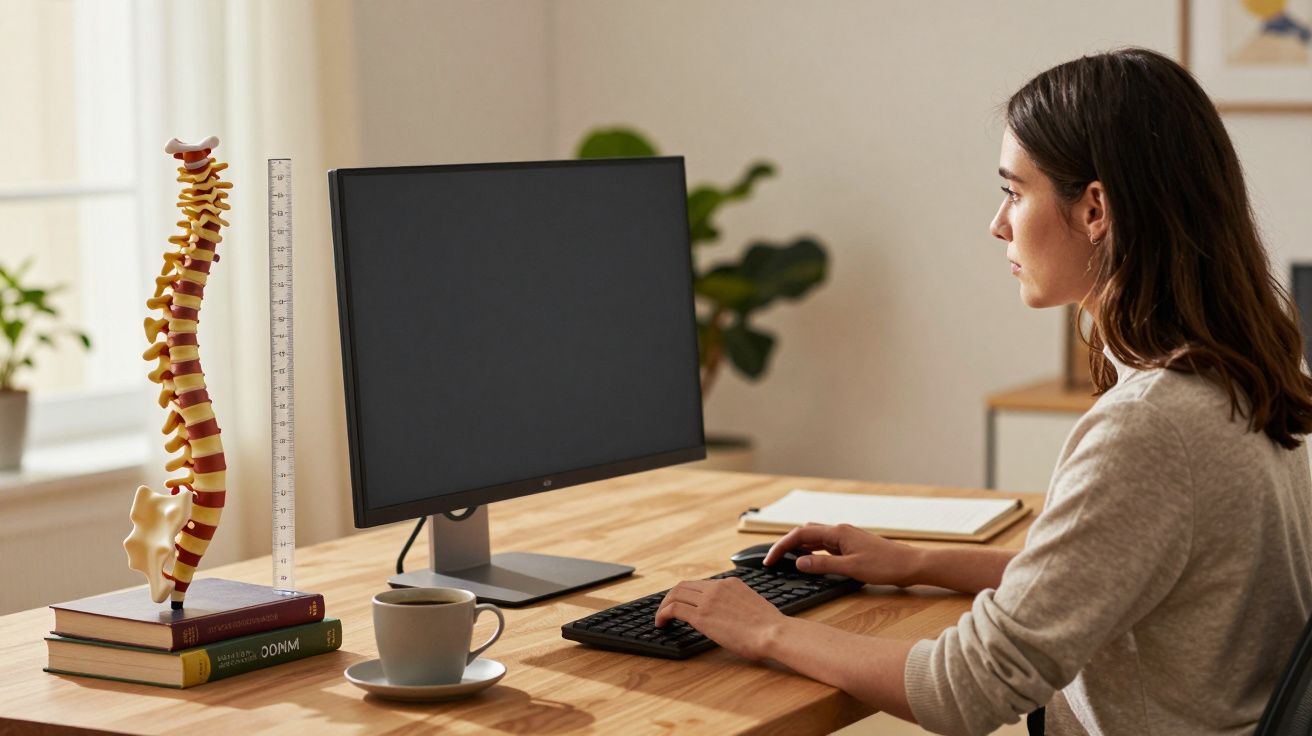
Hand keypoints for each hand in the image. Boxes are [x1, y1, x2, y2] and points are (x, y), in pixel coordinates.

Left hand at [654, 577, 786, 660]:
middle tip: (666, 610)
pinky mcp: (701, 615)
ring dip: (664, 606)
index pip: (701, 584)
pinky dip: (662, 614)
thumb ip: (738, 605)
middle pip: (684, 586)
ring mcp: (708, 599)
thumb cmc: (769, 627)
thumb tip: (731, 616)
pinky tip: (661, 623)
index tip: (682, 603)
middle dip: (671, 597)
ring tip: (660, 618)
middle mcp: (717, 587)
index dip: (687, 594)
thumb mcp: (752, 606)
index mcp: (731, 583)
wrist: (773, 632)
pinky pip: (673, 609)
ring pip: (675, 594)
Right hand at [764, 523, 922, 585]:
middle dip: (786, 544)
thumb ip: (823, 565)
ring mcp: (845, 538)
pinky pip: (824, 546)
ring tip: (785, 561)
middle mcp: (839, 531)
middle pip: (804, 532)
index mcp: (838, 533)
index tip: (769, 560)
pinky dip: (812, 552)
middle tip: (773, 560)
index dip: (781, 546)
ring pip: (814, 538)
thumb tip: (799, 563)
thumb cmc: (886, 565)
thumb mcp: (851, 568)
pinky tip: (809, 562)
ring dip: (798, 547)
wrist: (911, 565)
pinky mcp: (850, 546)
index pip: (800, 534)